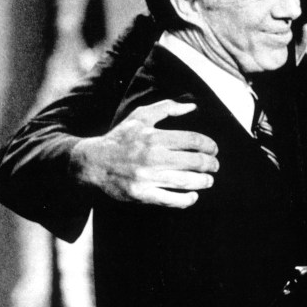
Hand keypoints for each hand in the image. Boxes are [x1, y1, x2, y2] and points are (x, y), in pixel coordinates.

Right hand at [70, 100, 218, 207]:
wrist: (92, 163)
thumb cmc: (120, 138)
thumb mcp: (140, 116)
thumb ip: (167, 108)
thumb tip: (193, 106)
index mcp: (153, 136)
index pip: (193, 140)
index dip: (209, 145)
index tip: (214, 149)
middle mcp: (152, 157)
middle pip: (193, 161)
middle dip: (210, 164)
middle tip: (215, 165)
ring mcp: (147, 177)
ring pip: (185, 181)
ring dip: (203, 181)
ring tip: (209, 180)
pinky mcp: (141, 195)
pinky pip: (170, 200)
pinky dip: (186, 200)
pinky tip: (193, 196)